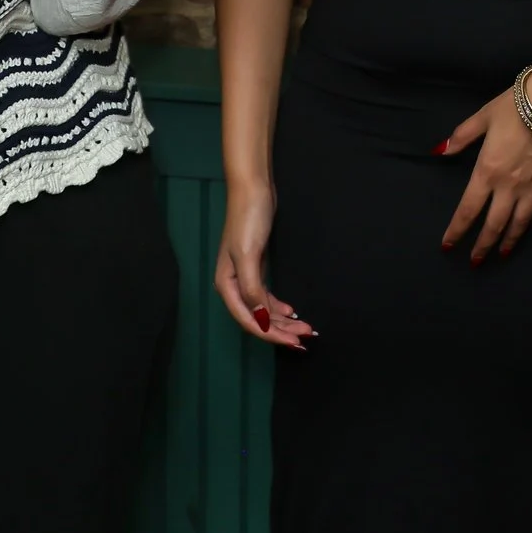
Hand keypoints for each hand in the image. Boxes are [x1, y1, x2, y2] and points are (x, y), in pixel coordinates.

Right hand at [214, 182, 315, 349]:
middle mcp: (233, 284)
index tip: (293, 342)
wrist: (253, 190)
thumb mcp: (248, 255)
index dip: (270, 334)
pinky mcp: (257, 266)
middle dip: (281, 330)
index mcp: (226, 285)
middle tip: (305, 338)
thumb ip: (252, 289)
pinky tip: (291, 310)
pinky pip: (266, 295)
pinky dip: (278, 306)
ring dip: (283, 319)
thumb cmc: (247, 220)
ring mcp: (245, 276)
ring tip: (305, 327)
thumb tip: (259, 318)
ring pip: (263, 308)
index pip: (249, 320)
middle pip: (257, 317)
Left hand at [438, 91, 531, 263]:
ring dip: (509, 240)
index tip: (448, 246)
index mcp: (487, 172)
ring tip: (502, 253)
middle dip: (483, 245)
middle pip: (494, 224)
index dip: (457, 231)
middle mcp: (509, 187)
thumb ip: (461, 137)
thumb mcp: (481, 118)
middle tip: (475, 261)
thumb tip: (440, 151)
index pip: (467, 210)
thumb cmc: (513, 108)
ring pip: (520, 222)